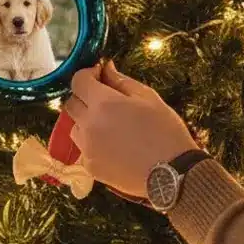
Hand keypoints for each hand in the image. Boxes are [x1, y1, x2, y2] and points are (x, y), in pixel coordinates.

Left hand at [65, 63, 195, 199]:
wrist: (172, 174)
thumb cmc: (166, 132)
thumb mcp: (148, 98)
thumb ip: (121, 82)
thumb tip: (106, 69)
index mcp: (103, 104)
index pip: (78, 81)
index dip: (87, 75)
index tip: (99, 76)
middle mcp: (89, 126)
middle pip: (71, 104)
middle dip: (84, 98)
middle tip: (105, 101)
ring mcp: (87, 149)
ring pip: (75, 128)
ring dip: (86, 122)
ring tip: (111, 127)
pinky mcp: (90, 167)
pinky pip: (84, 149)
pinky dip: (93, 144)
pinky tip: (114, 147)